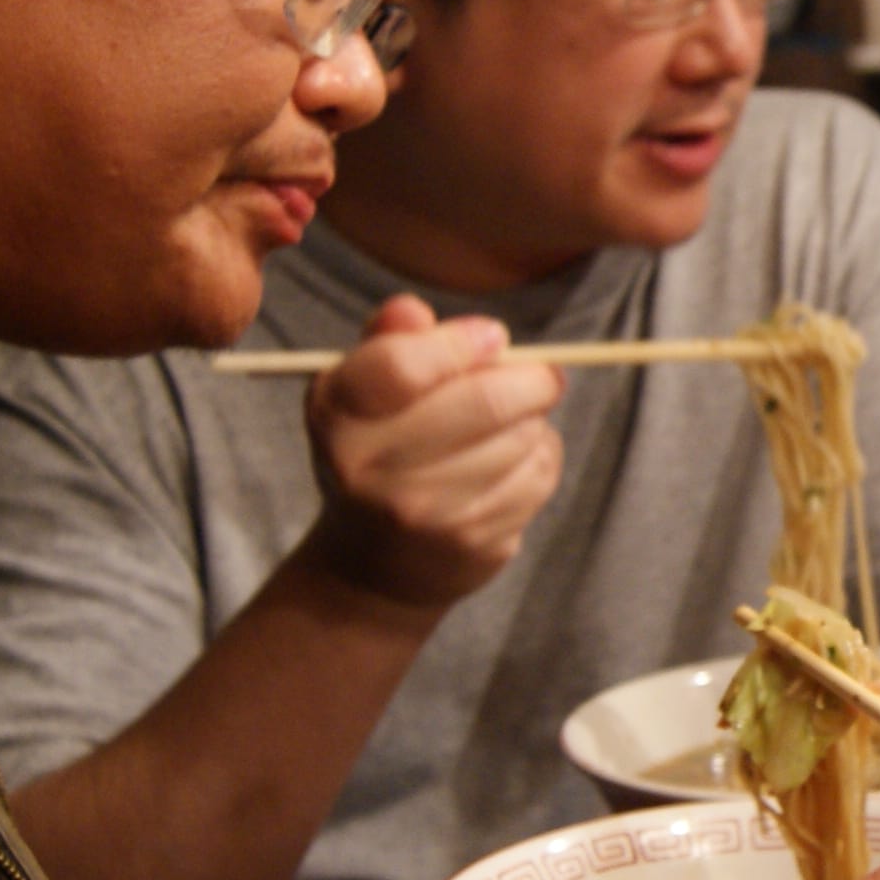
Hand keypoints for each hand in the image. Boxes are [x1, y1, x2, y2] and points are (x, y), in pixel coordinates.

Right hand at [295, 295, 564, 613]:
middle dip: (531, 379)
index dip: (462, 342)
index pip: (403, 364)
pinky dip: (540, 459)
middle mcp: (369, 470)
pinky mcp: (471, 544)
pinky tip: (515, 463)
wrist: (374, 567)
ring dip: (534, 420)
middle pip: (484, 400)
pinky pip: (538, 477)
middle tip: (542, 376)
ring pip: (523, 437)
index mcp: (337, 414)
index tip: (493, 337)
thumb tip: (412, 312)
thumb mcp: (365, 391)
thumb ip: (389, 341)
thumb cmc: (381, 452)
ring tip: (515, 423)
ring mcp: (423, 514)